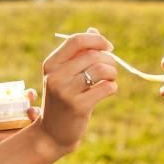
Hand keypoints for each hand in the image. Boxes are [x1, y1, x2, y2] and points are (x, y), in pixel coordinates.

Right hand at [37, 28, 117, 152]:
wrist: (52, 133)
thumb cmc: (62, 99)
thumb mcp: (64, 75)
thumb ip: (78, 53)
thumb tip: (94, 31)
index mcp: (51, 64)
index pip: (76, 40)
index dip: (97, 40)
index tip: (108, 48)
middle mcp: (55, 76)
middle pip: (93, 55)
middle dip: (109, 60)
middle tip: (110, 71)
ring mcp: (65, 91)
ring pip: (101, 69)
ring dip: (112, 74)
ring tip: (109, 80)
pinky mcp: (78, 106)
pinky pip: (106, 87)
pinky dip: (112, 87)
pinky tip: (106, 92)